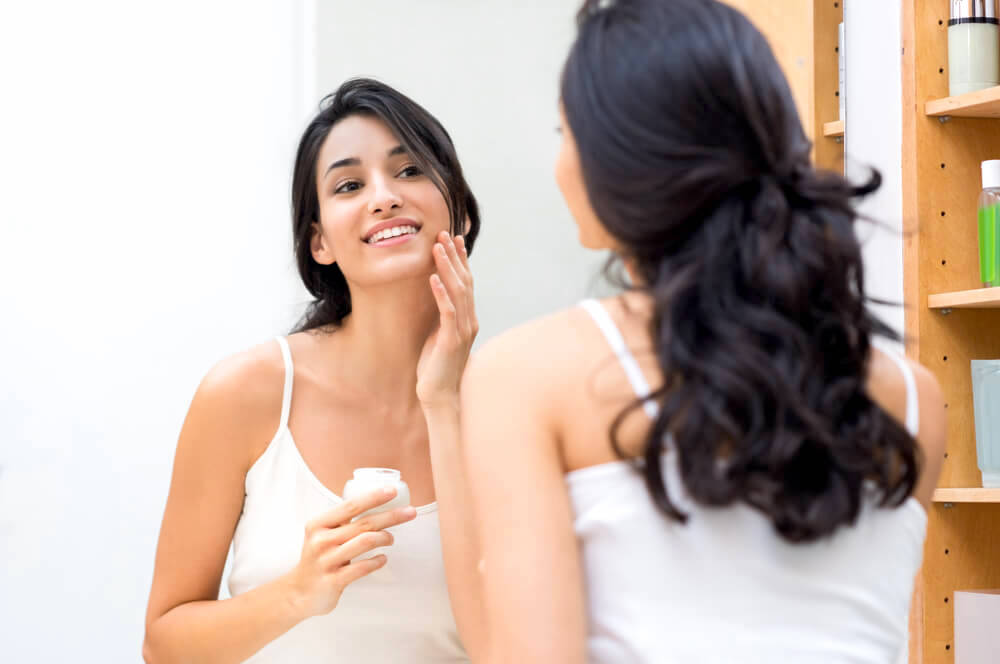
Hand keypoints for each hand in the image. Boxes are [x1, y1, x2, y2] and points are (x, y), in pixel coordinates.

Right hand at [284, 488, 416, 617]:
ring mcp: (327, 561)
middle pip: (364, 523)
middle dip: (391, 516)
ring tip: (391, 539)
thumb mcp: (322, 535)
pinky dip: (377, 561)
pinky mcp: (334, 580)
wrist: (299, 592)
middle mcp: (322, 540)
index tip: (392, 491)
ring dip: (385, 538)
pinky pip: (363, 567)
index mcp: (319, 524)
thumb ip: (343, 523)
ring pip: (366, 541)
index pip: (351, 505)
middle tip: (410, 512)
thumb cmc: (318, 559)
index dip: (374, 497)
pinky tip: (383, 559)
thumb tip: (376, 507)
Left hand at [417, 232, 477, 407]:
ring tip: (437, 248)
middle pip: (465, 282)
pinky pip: (447, 312)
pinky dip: (440, 293)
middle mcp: (470, 321)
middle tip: (444, 234)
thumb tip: (436, 297)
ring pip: (458, 292)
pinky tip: (432, 278)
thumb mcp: (440, 336)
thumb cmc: (436, 367)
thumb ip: (443, 317)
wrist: (440, 396)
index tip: (454, 239)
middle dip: (454, 257)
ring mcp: (463, 331)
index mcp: (468, 319)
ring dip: (447, 268)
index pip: (467, 283)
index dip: (461, 260)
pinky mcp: (451, 341)